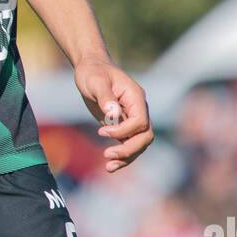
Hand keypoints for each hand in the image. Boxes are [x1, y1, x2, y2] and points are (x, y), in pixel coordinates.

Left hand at [74, 54, 153, 172]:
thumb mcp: (95, 81)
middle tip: (107, 156)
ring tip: (108, 167)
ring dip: (126, 157)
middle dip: (128, 149)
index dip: (123, 131)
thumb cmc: (93, 72)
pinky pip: (128, 144)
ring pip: (139, 144)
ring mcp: (132, 118)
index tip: (102, 131)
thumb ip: (105, 96)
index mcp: (135, 97)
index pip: (140, 122)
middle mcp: (138, 109)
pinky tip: (109, 165)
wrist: (90, 69)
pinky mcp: (123, 126)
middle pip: (145, 136)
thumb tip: (113, 113)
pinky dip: (122, 156)